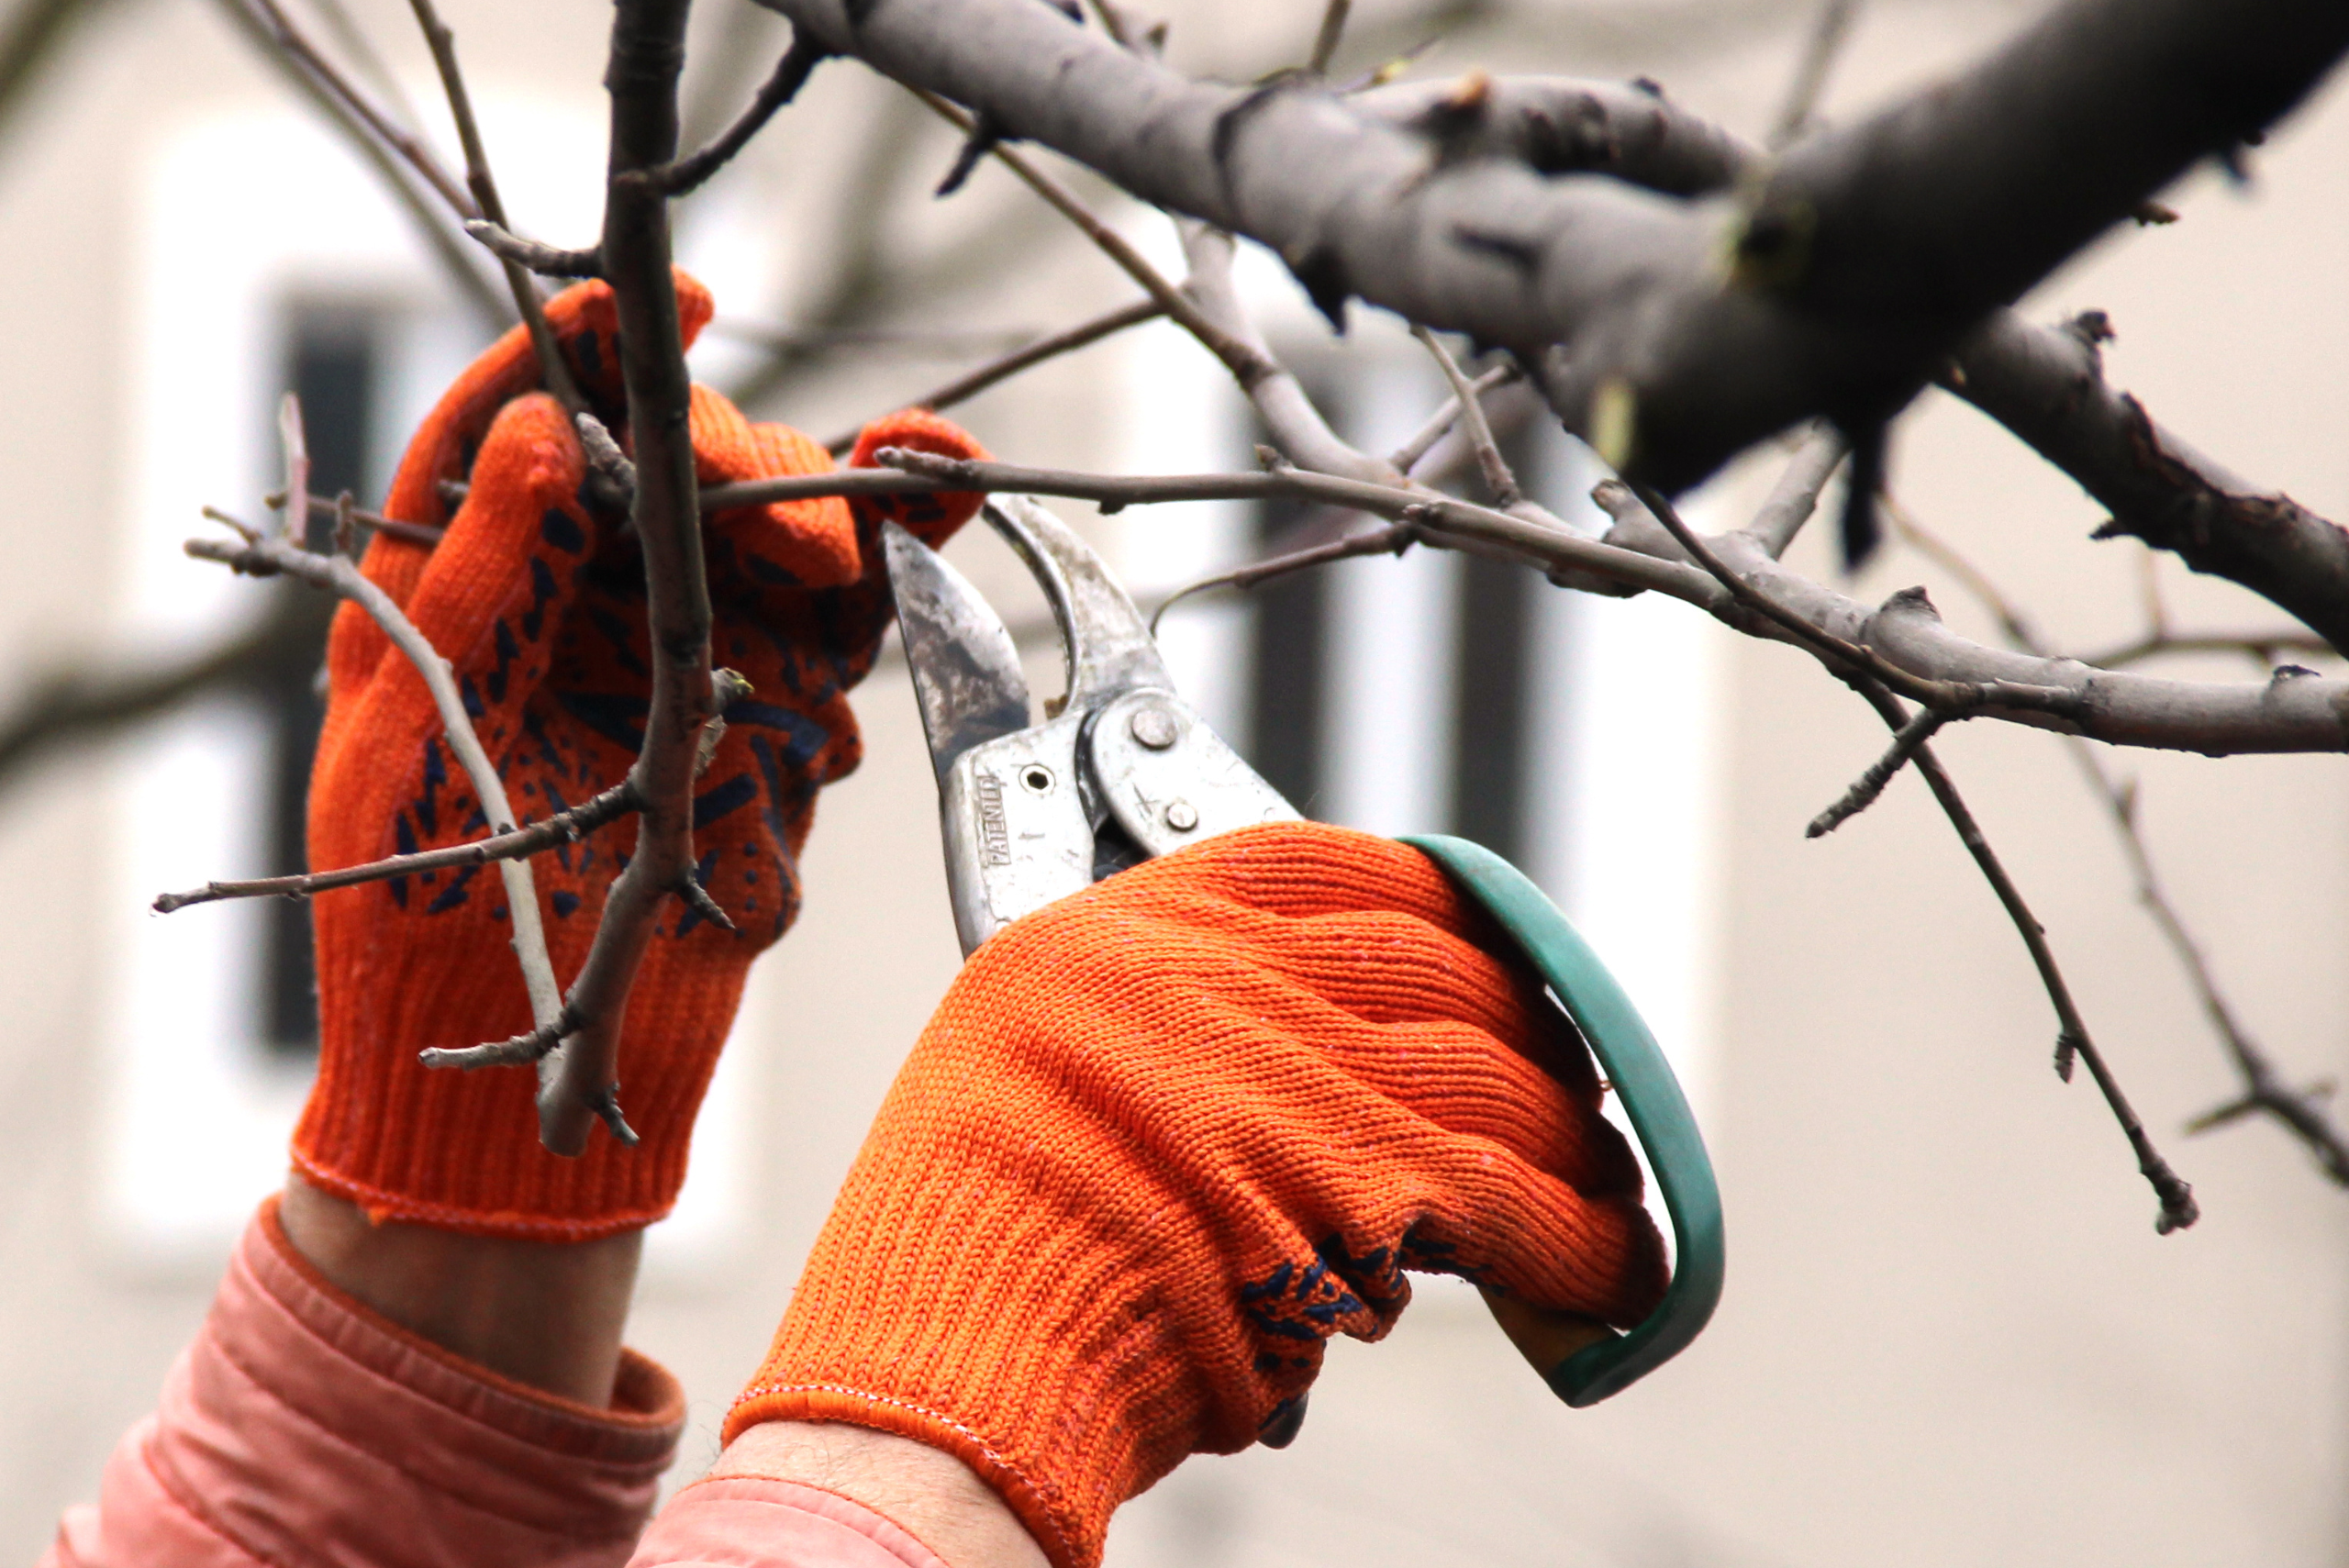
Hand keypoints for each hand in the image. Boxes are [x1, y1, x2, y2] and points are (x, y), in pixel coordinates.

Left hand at [290, 272, 987, 1243]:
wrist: (533, 1104)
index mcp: (465, 592)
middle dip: (748, 470)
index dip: (590, 344)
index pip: (525, 425)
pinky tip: (940, 512)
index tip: (666, 298)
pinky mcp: (779, 718)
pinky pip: (850, 622)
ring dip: (851, 497)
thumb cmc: (418, 934)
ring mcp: (691, 656)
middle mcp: (585, 604)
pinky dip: (905, 563)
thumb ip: (479, 592)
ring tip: (918, 487)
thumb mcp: (410, 754)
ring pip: (780, 526)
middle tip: (804, 543)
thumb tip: (551, 432)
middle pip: (676, 467)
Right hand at [721, 822, 1665, 1567]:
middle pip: (1434, 962)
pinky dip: (1577, 1238)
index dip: (1429, 899)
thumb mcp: (1032, 1079)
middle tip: (1561, 1075)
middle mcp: (1212, 975)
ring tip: (1598, 1183)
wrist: (945, 1373)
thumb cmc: (964, 1258)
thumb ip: (1166, 1042)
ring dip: (1567, 1138)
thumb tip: (1323, 1076)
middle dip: (1520, 1024)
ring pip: (1491, 1076)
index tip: (1478, 936)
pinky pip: (1514, 1195)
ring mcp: (1291, 1068)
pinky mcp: (1361, 1183)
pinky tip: (1611, 1268)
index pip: (1325, 863)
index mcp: (1117, 933)